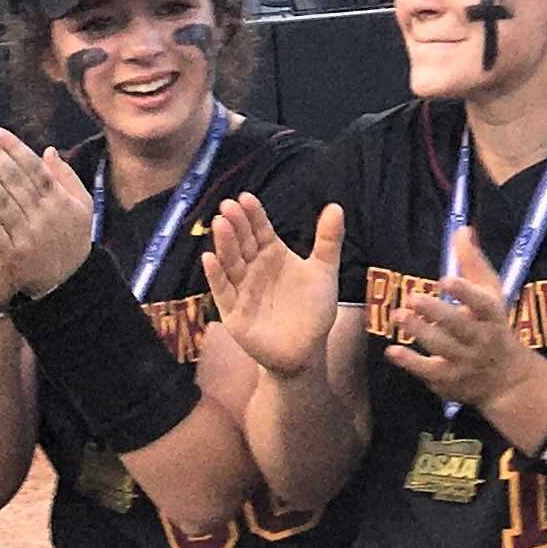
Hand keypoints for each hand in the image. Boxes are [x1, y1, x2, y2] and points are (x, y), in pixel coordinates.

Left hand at [0, 131, 95, 299]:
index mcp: (60, 201)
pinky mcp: (15, 255)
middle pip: (17, 181)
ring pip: (5, 203)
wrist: (70, 282)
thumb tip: (49, 150)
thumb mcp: (82, 207)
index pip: (35, 168)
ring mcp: (29, 235)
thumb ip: (66, 178)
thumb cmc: (73, 239)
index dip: (15, 148)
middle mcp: (45, 215)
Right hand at [202, 195, 343, 378]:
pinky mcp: (233, 312)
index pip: (261, 230)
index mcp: (274, 254)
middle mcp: (254, 268)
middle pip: (243, 243)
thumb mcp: (324, 272)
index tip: (246, 197)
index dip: (254, 215)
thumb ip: (328, 241)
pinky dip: (216, 276)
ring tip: (220, 224)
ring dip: (225, 244)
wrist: (306, 350)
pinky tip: (210, 259)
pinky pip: (223, 291)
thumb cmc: (314, 309)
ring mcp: (242, 289)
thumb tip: (336, 206)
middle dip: (236, 225)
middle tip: (228, 206)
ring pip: (231, 263)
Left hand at [382, 229, 534, 408]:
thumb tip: (461, 229)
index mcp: (492, 316)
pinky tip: (392, 351)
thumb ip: (473, 262)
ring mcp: (464, 362)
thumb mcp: (492, 294)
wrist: (507, 379)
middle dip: (437, 313)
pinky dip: (410, 363)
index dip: (465, 292)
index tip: (446, 280)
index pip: (482, 303)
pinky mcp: (448, 380)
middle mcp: (480, 339)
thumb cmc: (494, 326)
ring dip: (420, 332)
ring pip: (441, 347)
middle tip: (413, 297)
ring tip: (398, 315)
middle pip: (459, 326)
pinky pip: (428, 371)